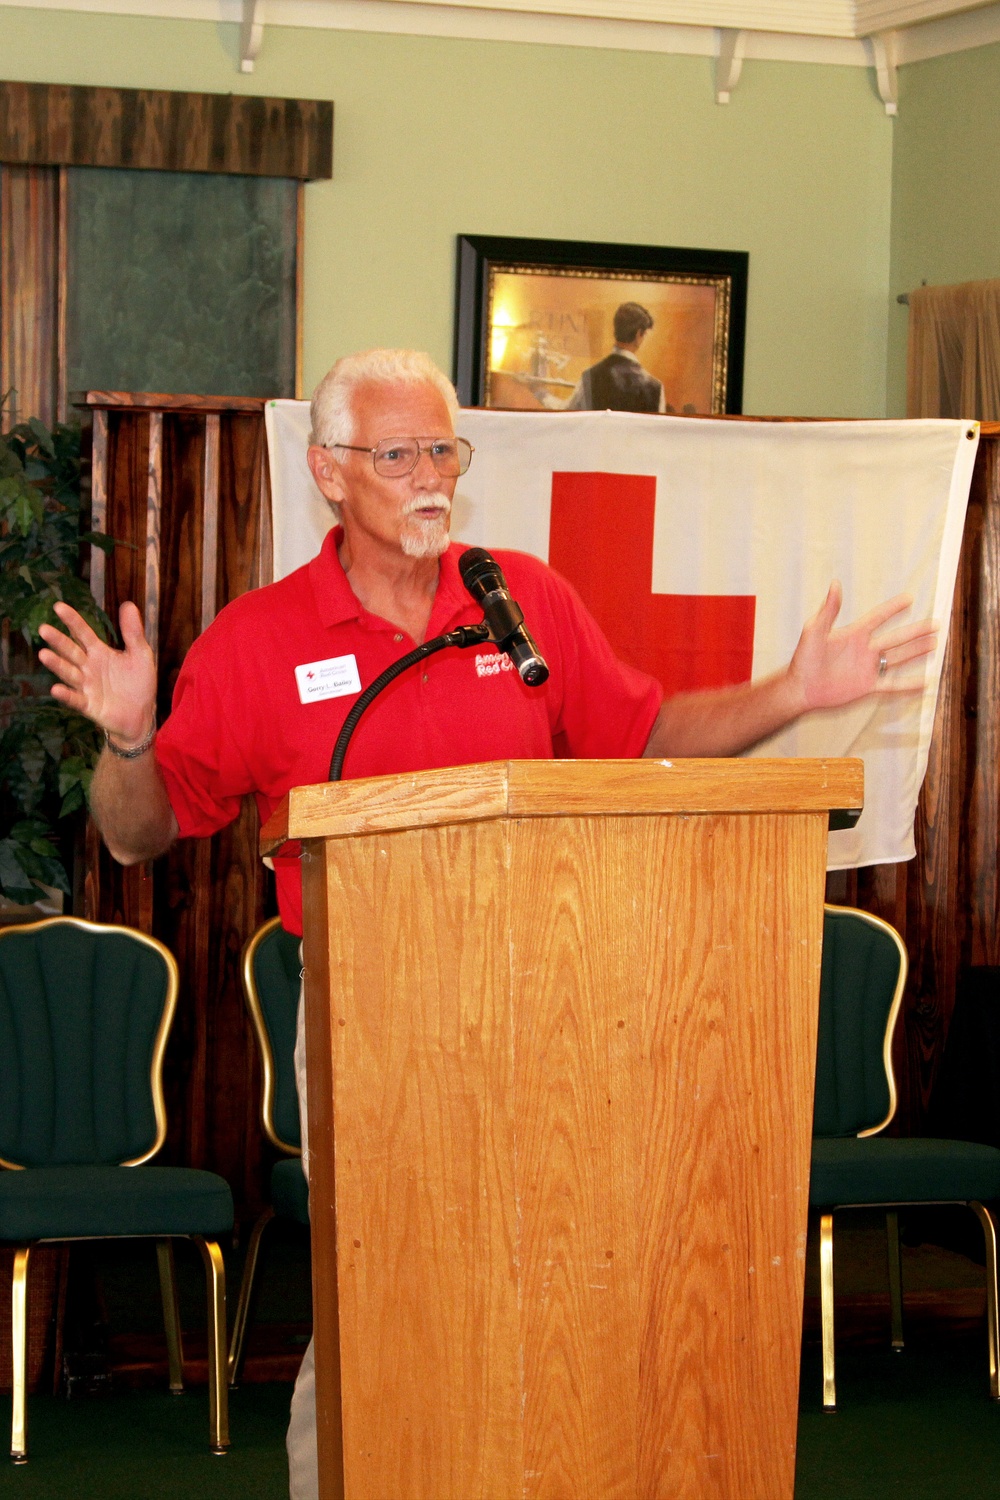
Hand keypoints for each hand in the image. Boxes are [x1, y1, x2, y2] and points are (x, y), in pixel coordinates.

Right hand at [37, 601, 156, 745]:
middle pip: (71, 651)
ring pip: (69, 673)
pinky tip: (56, 689)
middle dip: (58, 641)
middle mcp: (88, 667)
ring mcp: (87, 686)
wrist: (142, 714)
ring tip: (43, 654)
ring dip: (57, 665)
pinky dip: (66, 695)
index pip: (83, 633)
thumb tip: (128, 604)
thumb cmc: (138, 683)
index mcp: (99, 652)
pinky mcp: (89, 705)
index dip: (72, 621)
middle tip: (43, 628)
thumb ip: (133, 632)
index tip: (58, 606)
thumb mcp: (140, 654)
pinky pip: (75, 700)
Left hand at [788, 581, 937, 712]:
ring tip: (935, 644)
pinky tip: (925, 681)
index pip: (878, 617)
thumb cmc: (803, 658)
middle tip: (936, 624)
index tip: (910, 598)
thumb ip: (828, 610)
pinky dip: (908, 684)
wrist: (800, 688)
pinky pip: (892, 684)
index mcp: (853, 634)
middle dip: (916, 631)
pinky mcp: (867, 686)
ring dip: (917, 651)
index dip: (893, 608)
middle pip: (896, 638)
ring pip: (898, 658)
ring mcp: (867, 668)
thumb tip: (835, 584)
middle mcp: (864, 649)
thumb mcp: (814, 630)